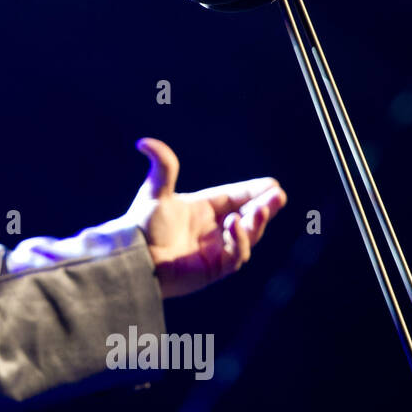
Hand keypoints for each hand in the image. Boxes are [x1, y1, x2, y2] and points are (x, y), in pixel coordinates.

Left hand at [124, 137, 286, 298]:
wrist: (132, 256)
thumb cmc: (141, 225)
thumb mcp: (155, 192)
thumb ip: (162, 166)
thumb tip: (143, 142)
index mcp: (203, 208)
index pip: (236, 196)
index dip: (255, 191)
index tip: (273, 184)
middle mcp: (213, 228)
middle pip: (249, 216)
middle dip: (266, 207)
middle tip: (279, 196)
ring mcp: (215, 249)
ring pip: (248, 236)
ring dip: (256, 223)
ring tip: (258, 210)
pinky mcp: (214, 269)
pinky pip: (236, 256)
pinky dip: (239, 241)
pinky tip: (235, 225)